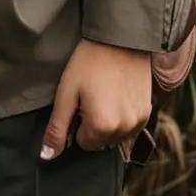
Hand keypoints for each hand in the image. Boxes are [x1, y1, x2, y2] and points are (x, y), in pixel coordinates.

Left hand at [41, 39, 152, 157]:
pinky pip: (131, 126)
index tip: (80, 102)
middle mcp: (124, 129)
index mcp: (101, 126)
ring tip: (105, 94)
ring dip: (110, 123)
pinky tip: (118, 95)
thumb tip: (47, 157)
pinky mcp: (148, 111)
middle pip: (101, 141)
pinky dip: (123, 116)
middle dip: (94, 125)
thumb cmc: (88, 63)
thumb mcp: (66, 93)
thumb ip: (57, 128)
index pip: (84, 143)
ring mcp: (139, 121)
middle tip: (92, 96)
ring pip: (117, 135)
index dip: (78, 123)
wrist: (120, 39)